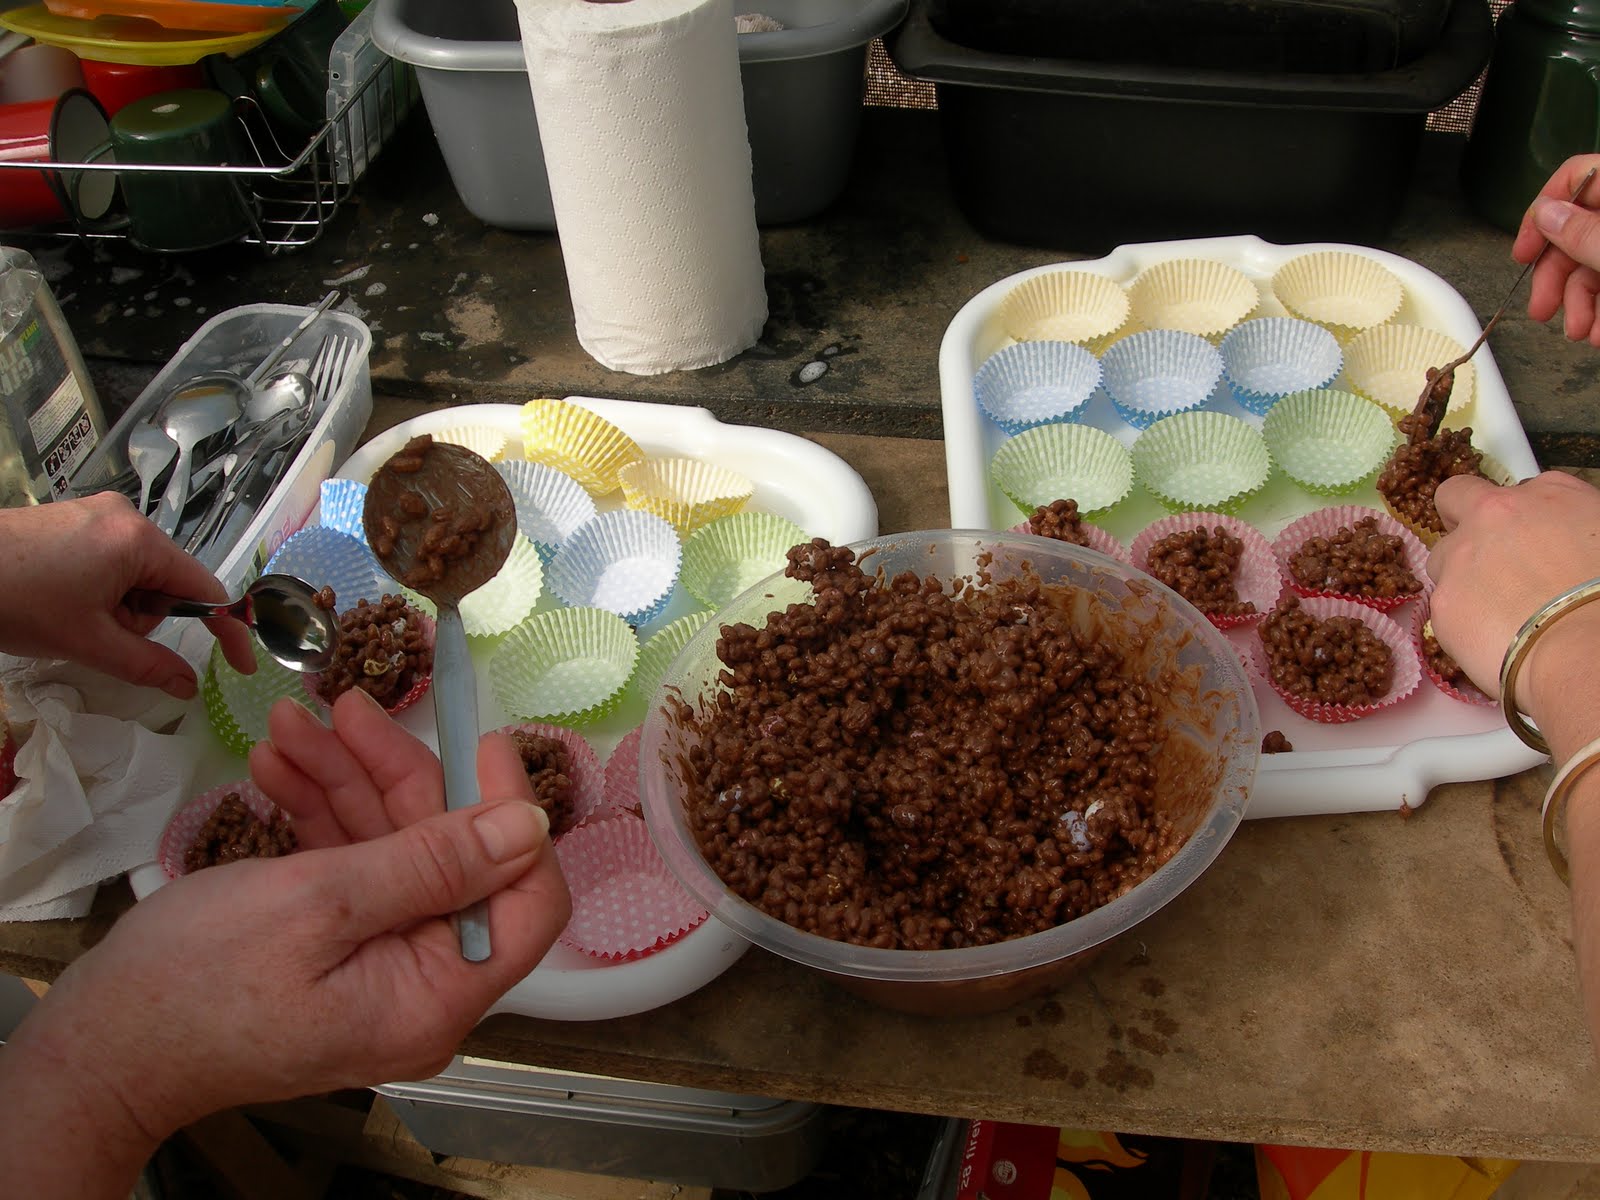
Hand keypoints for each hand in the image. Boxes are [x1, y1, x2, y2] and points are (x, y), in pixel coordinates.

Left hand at [0, 493, 254, 697]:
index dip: (227, 631)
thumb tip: (188, 687)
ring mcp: (98, 513)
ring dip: (116, 605)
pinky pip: (110, 560)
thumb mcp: (88, 642)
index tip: (239, 666)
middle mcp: (126, 517)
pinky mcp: (74, 518)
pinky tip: (64, 599)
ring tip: (71, 615)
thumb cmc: (17, 601)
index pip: (205, 589)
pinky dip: (98, 589)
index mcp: (138, 541)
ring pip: (135, 575)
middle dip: (142, 616)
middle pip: (165, 582)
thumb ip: (147, 665)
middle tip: (98, 633)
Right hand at [7, 689, 568, 1145]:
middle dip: (397, 775)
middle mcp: (422, 985)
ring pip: (393, 851)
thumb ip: (432, 862)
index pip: (526, 899)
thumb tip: (528, 825)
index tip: (478, 739)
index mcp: (437, 995)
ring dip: (346, 780)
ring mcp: (378, 965)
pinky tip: (279, 766)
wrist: (99, 1045)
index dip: (508, 813)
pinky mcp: (337, 949)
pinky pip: (351, 870)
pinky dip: (321, 816)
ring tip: (294, 723)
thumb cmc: (195, 985)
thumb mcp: (319, 905)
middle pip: (451, 859)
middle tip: (350, 708)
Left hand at [1428, 471, 1599, 729]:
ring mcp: (1460, 554)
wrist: (1586, 650)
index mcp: (1549, 493)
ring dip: (1460, 574)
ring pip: (1442, 556)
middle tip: (1482, 553)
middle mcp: (1494, 513)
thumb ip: (1574, 523)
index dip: (1522, 517)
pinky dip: (1462, 620)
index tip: (1531, 541)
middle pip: (1455, 498)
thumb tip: (1564, 540)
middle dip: (1460, 517)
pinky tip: (1491, 639)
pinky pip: (1444, 606)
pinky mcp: (1442, 600)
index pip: (1520, 491)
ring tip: (1492, 609)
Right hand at [1515, 153, 1599, 343]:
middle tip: (1543, 310)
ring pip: (1595, 263)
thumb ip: (1584, 232)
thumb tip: (1546, 214)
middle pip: (1579, 230)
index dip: (1543, 213)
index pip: (1576, 177)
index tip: (1525, 253)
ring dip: (1580, 304)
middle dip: (1558, 277)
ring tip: (1582, 334)